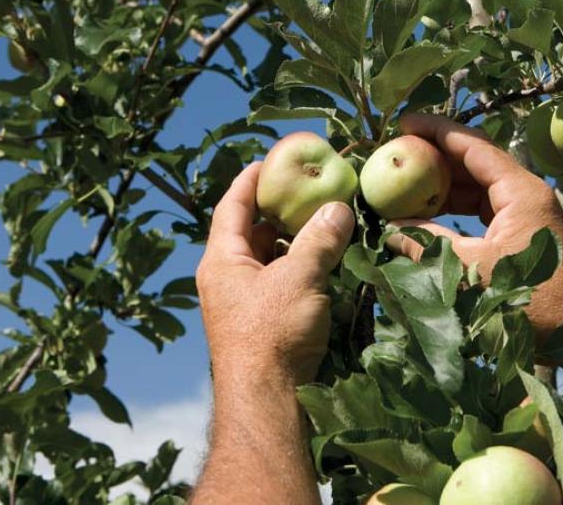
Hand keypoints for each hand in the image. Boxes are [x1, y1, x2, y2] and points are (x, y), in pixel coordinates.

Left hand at [196, 162, 354, 387]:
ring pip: (271, 260)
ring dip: (297, 241)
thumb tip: (339, 208)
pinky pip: (283, 283)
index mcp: (222, 261)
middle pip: (253, 232)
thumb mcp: (299, 278)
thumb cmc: (272, 335)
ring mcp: (245, 304)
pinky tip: (330, 263)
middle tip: (312, 189)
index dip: (252, 179)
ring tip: (328, 220)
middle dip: (283, 210)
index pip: (233, 205)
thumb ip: (320, 239)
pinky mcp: (265, 324)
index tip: (273, 159)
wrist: (267, 403)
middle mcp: (228, 279)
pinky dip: (303, 268)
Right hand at [385, 114, 562, 340]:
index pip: (473, 145)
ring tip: (403, 186)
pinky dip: (455, 211)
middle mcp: (527, 194)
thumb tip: (390, 228)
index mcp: (521, 191)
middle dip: (435, 157)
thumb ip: (428, 244)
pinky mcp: (523, 234)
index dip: (437, 131)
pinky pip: (483, 211)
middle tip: (397, 154)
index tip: (404, 122)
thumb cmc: (531, 301)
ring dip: (442, 187)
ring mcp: (527, 214)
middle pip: (475, 162)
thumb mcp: (470, 270)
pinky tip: (427, 218)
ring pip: (477, 188)